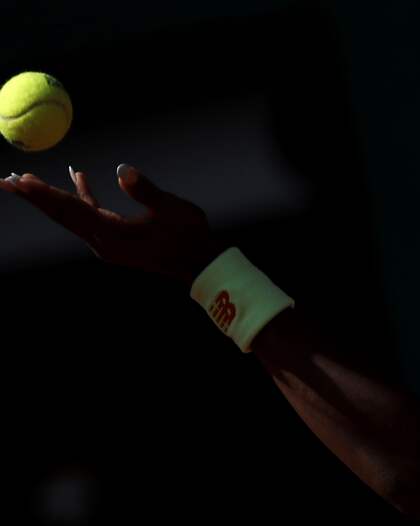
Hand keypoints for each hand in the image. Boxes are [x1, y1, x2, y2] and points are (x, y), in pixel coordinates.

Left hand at [0, 164, 225, 286]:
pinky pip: (90, 217)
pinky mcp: (115, 241)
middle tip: (5, 181)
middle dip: (34, 198)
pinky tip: (77, 177)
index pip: (73, 211)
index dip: (46, 195)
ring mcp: (108, 244)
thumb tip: (122, 169)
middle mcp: (104, 243)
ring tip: (24, 181)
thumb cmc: (190, 237)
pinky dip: (80, 198)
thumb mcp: (173, 210)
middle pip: (62, 216)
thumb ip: (146, 190)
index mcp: (115, 236)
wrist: (201, 264)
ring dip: (49, 199)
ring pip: (71, 217)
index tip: (22, 181)